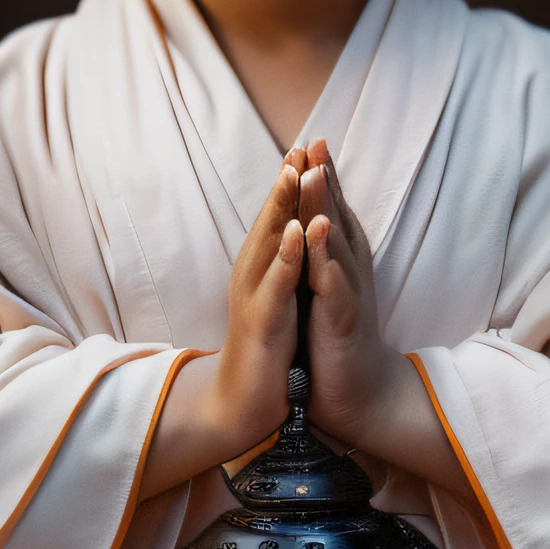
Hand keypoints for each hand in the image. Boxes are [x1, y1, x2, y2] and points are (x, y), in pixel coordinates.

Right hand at [140, 153, 305, 498]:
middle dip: (286, 182)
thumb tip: (293, 232)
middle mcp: (251, 276)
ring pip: (267, 245)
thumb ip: (282, 265)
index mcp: (260, 269)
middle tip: (302, 145)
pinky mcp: (261, 325)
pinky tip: (293, 234)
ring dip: (282, 208)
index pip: (275, 218)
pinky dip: (283, 258)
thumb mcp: (278, 298)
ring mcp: (254, 298)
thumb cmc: (266, 349)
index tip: (307, 146)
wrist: (242, 403)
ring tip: (298, 173)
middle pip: (268, 220)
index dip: (290, 183)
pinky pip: (273, 286)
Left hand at [298, 140, 390, 443]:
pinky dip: (325, 258)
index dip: (322, 175)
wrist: (358, 389)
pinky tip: (317, 237)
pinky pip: (333, 283)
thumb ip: (323, 252)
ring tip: (314, 173)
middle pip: (336, 215)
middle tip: (315, 140)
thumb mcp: (328, 285)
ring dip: (325, 206)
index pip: (331, 209)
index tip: (311, 139)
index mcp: (342, 260)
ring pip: (336, 241)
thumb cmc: (338, 336)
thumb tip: (315, 218)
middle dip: (325, 177)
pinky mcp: (342, 318)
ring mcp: (348, 291)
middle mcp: (350, 268)